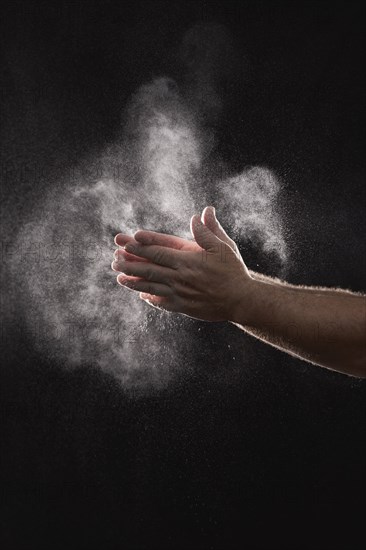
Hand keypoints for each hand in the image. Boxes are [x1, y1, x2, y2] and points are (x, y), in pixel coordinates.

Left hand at [112, 206, 252, 321]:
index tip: (128, 240)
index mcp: (188, 260)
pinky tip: (141, 294)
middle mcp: (180, 277)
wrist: (241, 300)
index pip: (159, 251)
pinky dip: (150, 298)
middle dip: (130, 263)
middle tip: (115, 259)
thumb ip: (209, 232)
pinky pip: (162, 302)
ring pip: (151, 286)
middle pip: (149, 268)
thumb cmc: (233, 271)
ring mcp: (180, 293)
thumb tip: (201, 213)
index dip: (142, 245)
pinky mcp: (183, 307)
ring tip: (119, 277)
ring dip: (133, 281)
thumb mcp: (224, 247)